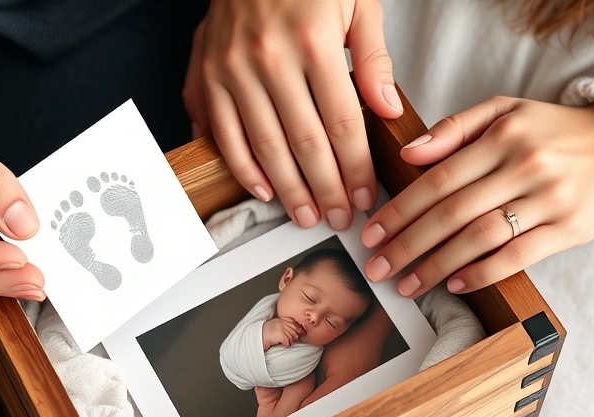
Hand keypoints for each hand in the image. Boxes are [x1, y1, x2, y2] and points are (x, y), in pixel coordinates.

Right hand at [182, 0, 401, 230]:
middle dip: (326, 190)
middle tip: (339, 218)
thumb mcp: (356, 1)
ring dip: (288, 190)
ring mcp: (232, 70)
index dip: (356, 169)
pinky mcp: (206, 75)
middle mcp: (270, 59)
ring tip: (306, 215)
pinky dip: (243, 168)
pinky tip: (264, 190)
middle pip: (305, 144)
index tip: (365, 196)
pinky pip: (224, 134)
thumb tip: (387, 109)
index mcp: (314, 42)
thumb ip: (372, 57)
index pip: (342, 125)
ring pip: (264, 148)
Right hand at [262, 318, 299, 349]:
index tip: (298, 333)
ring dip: (290, 342)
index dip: (296, 329)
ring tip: (288, 344)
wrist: (256, 338)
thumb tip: (290, 332)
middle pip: (293, 329)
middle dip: (294, 336)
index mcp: (278, 320)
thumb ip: (280, 326)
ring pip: (291, 336)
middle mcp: (280, 323)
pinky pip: (287, 341)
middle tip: (293, 341)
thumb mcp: (272, 327)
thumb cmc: (262, 334)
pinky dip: (286, 345)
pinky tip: (283, 345)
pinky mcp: (280, 335)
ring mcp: (280, 328)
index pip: (291, 323)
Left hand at [361, 97, 593, 296]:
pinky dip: (482, 273)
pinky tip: (454, 283)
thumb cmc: (552, 131)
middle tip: (378, 268)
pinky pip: (517, 257)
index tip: (371, 234)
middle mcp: (526, 166)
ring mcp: (551, 199)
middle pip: (453, 213)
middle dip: (408, 244)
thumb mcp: (505, 111)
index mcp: (504, 135)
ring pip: (481, 238)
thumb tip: (406, 154)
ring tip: (407, 284)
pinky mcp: (570, 229)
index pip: (438, 179)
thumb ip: (454, 129)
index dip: (400, 210)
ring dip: (436, 265)